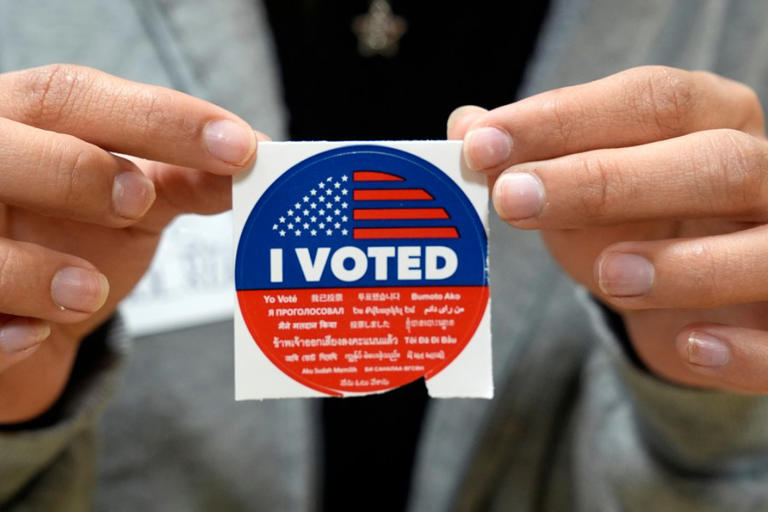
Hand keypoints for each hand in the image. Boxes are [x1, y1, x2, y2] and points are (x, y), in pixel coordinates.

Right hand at [0, 64, 261, 421]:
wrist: (27, 311)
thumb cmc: (79, 233)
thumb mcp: (135, 199)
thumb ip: (185, 174)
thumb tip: (260, 157)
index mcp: (26, 124)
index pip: (75, 98)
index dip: (158, 118)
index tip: (238, 146)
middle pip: (4, 148)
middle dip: (74, 172)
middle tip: (136, 201)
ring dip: (34, 269)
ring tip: (91, 292)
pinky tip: (31, 338)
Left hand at [448, 66, 767, 392]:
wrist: (699, 296)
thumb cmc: (640, 227)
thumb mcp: (581, 189)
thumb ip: (530, 158)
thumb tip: (464, 125)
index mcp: (714, 120)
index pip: (650, 102)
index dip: (564, 119)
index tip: (481, 143)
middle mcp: (767, 174)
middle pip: (712, 162)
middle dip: (607, 180)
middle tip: (515, 200)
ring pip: (766, 247)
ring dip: (685, 262)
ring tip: (608, 275)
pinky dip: (742, 348)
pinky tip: (688, 345)